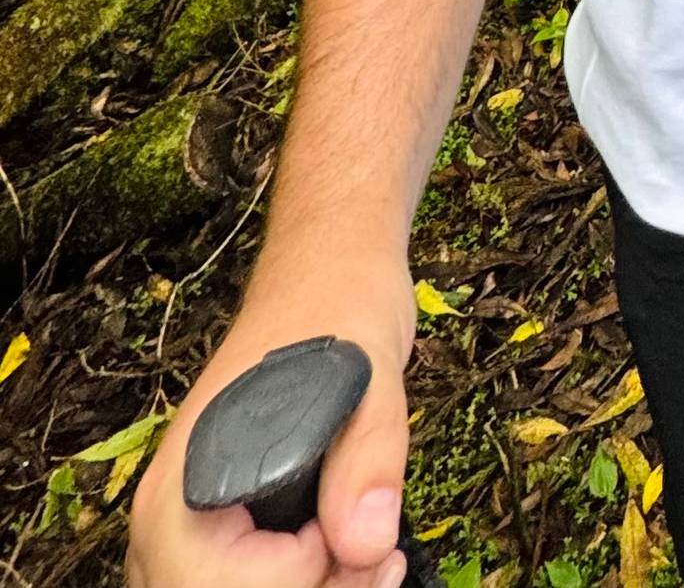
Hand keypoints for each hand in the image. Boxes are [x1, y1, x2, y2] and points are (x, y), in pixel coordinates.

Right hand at [127, 257, 416, 587]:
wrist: (326, 268)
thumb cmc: (339, 306)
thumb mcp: (373, 376)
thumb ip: (368, 461)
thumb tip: (365, 543)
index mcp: (187, 482)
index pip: (222, 587)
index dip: (303, 574)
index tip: (352, 530)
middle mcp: (167, 516)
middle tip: (375, 557)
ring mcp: (185, 524)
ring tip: (368, 555)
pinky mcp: (214, 527)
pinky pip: (235, 583)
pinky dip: (294, 582)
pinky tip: (346, 553)